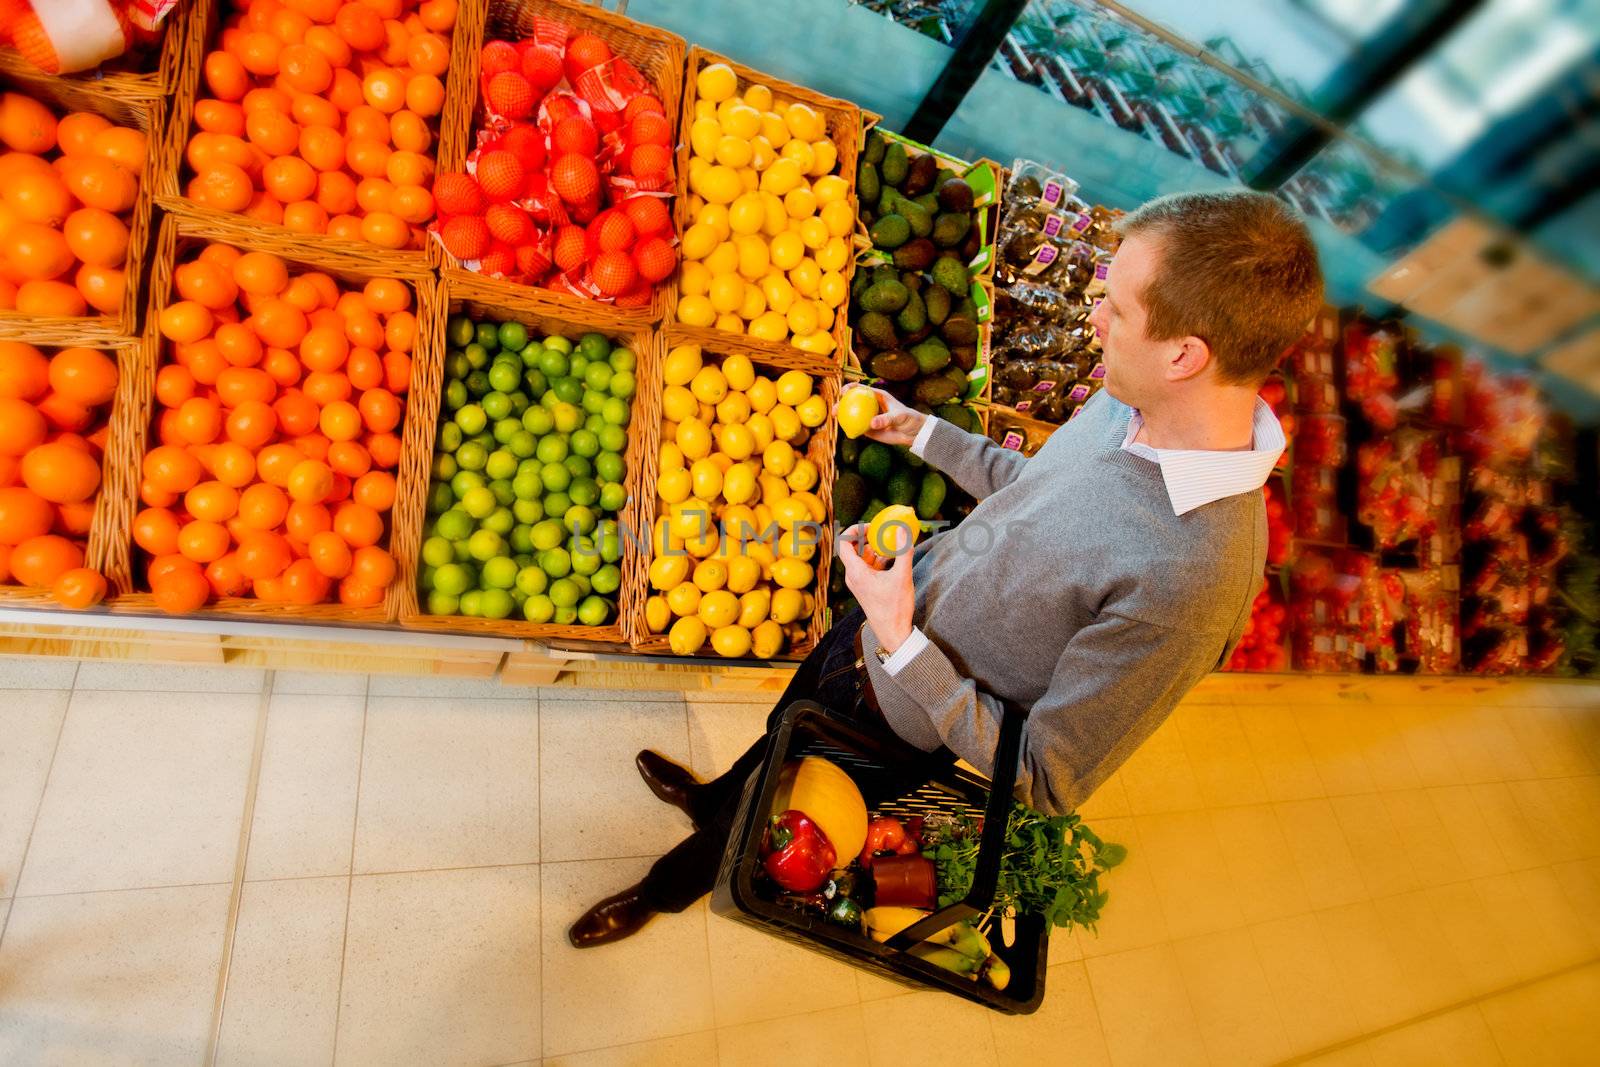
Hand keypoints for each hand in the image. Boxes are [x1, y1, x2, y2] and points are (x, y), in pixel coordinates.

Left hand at [838, 524, 915, 652]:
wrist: (893, 632)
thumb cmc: (895, 607)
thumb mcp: (902, 576)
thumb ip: (903, 551)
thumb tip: (902, 529)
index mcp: (856, 572)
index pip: (844, 543)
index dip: (854, 530)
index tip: (870, 526)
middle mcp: (853, 577)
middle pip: (852, 549)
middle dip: (866, 538)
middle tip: (881, 530)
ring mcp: (859, 583)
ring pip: (861, 559)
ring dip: (873, 549)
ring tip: (889, 543)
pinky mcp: (866, 588)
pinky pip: (867, 568)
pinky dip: (877, 560)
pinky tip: (892, 558)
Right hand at [843, 383, 925, 446]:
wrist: (914, 433)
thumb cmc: (909, 419)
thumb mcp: (899, 417)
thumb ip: (886, 419)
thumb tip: (871, 423)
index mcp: (877, 396)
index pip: (861, 389)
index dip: (849, 388)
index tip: (843, 392)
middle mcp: (871, 406)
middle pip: (852, 402)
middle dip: (840, 403)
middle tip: (835, 409)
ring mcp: (869, 417)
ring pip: (853, 415)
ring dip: (843, 417)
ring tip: (836, 419)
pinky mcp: (869, 429)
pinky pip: (858, 428)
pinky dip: (852, 429)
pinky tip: (847, 431)